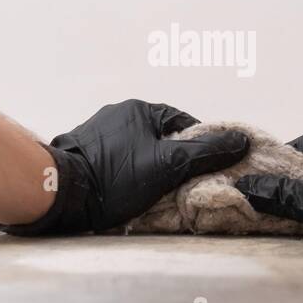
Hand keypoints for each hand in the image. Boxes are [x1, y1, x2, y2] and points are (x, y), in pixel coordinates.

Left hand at [0, 100, 249, 235]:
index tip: (207, 170)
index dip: (201, 147)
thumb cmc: (116, 176)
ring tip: (156, 193)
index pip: (185, 124)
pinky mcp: (83, 151)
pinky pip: (116, 160)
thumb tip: (241, 140)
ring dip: (150, 168)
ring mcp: (98, 132)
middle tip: (183, 185)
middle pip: (162, 138)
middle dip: (174, 159)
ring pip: (138, 150)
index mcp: (141, 109)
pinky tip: (128, 192)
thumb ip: (206, 153)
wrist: (61, 193)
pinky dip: (127, 174)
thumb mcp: (169, 165)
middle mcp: (118, 113)